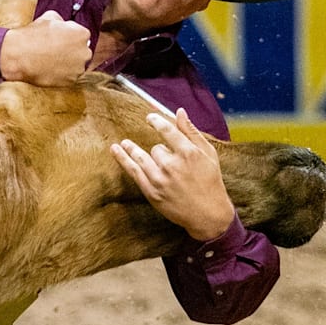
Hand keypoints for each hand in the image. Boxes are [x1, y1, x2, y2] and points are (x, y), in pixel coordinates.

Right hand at [0, 11, 91, 86]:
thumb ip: (62, 21)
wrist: (20, 56)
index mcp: (82, 34)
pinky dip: (61, 75)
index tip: (59, 42)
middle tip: (55, 53)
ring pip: (76, 66)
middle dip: (71, 52)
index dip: (69, 39)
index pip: (81, 37)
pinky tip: (49, 70)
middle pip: (81, 52)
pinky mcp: (70, 81)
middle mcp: (84, 52)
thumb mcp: (49, 17)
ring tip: (51, 62)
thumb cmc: (33, 36)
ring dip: (67, 64)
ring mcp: (78, 68)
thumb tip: (63, 25)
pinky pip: (69, 77)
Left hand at [110, 107, 234, 240]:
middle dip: (160, 151)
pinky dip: (123, 160)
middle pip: (156, 148)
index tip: (149, 117)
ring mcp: (160, 180)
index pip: (167, 131)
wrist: (206, 213)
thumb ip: (191, 132)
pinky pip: (133, 172)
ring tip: (123, 143)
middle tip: (169, 161)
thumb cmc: (210, 180)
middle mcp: (173, 165)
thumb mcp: (208, 153)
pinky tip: (115, 150)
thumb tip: (179, 111)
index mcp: (189, 153)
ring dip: (132, 149)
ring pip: (142, 158)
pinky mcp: (152, 192)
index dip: (156, 122)